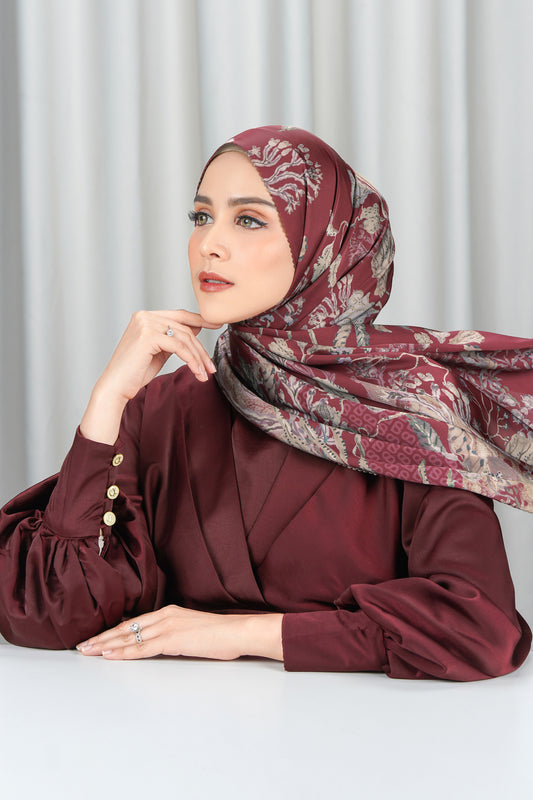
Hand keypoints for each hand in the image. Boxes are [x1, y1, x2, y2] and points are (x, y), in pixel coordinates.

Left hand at [76, 605, 283, 661]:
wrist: (238, 631)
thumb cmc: (220, 634)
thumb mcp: (192, 629)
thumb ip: (174, 633)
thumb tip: (161, 643)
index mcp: (169, 612)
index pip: (134, 622)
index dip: (114, 631)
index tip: (97, 638)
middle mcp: (165, 616)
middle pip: (126, 628)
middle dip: (103, 638)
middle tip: (83, 646)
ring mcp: (168, 627)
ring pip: (129, 638)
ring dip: (106, 646)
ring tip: (88, 652)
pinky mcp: (172, 640)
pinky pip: (142, 648)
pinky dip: (124, 653)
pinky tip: (110, 656)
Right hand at [81, 309, 220, 443]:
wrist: (115, 387)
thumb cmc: (135, 372)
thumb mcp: (159, 351)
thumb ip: (174, 339)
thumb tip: (196, 328)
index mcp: (145, 316)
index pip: (179, 315)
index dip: (200, 320)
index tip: (217, 326)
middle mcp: (144, 316)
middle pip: (184, 328)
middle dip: (201, 349)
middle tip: (211, 367)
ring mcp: (145, 324)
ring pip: (184, 338)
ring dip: (198, 358)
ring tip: (205, 374)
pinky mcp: (148, 336)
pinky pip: (179, 347)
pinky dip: (191, 361)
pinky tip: (197, 373)